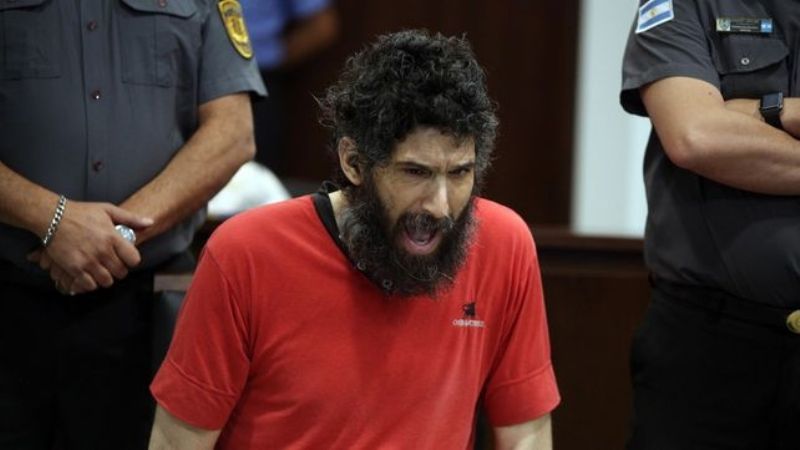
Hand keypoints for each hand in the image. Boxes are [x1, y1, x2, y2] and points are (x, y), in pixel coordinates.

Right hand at [27, 201, 152, 294]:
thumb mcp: (108, 210)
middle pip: (121, 273)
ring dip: (105, 278)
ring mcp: (88, 261)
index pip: (134, 259)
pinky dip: (91, 283)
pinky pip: (89, 285)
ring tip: (101, 270)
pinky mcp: (74, 268)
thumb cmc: (81, 213)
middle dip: (119, 270)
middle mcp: (102, 251)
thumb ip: (131, 219)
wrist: (53, 217)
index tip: (126, 258)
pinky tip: (89, 275)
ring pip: (106, 281)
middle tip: (113, 265)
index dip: (131, 260)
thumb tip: (150, 222)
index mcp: (113, 237)